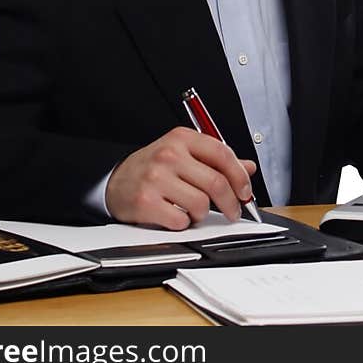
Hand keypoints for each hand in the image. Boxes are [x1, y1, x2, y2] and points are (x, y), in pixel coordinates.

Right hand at [105, 126, 257, 228]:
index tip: (245, 191)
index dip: (239, 176)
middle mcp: (169, 155)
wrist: (116, 180)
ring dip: (202, 213)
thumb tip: (247, 167)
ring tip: (193, 210)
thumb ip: (215, 160)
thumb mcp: (184, 154)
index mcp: (182, 138)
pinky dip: (184, 223)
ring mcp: (157, 178)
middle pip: (216, 182)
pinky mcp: (146, 202)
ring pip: (201, 204)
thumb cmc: (153, 167)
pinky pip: (181, 221)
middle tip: (233, 211)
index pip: (222, 154)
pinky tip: (176, 215)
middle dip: (231, 202)